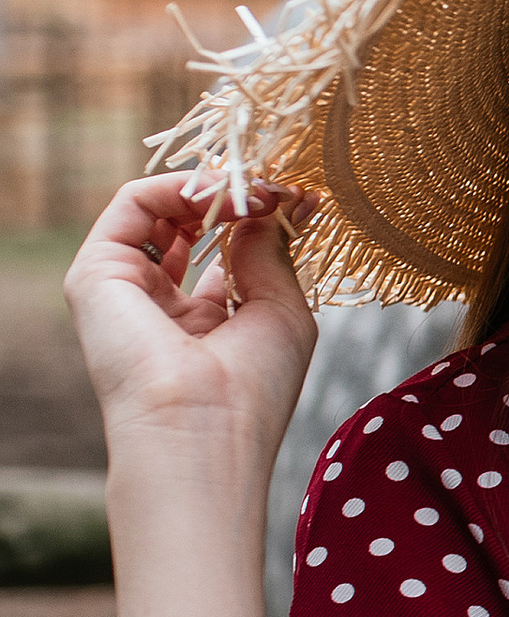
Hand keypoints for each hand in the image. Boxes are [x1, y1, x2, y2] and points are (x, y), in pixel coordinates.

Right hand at [65, 173, 317, 478]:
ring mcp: (125, 288)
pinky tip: (222, 195)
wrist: (202, 431)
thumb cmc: (251, 389)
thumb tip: (269, 201)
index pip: (226, 255)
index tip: (303, 197)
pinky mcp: (96, 273)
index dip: (262, 219)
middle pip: (190, 226)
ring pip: (161, 209)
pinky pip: (134, 203)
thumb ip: (269, 250)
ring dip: (213, 188)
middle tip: (277, 187)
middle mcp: (160, 306)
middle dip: (237, 197)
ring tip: (254, 192)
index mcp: (204, 326)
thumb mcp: (281, 310)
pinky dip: (180, 186)